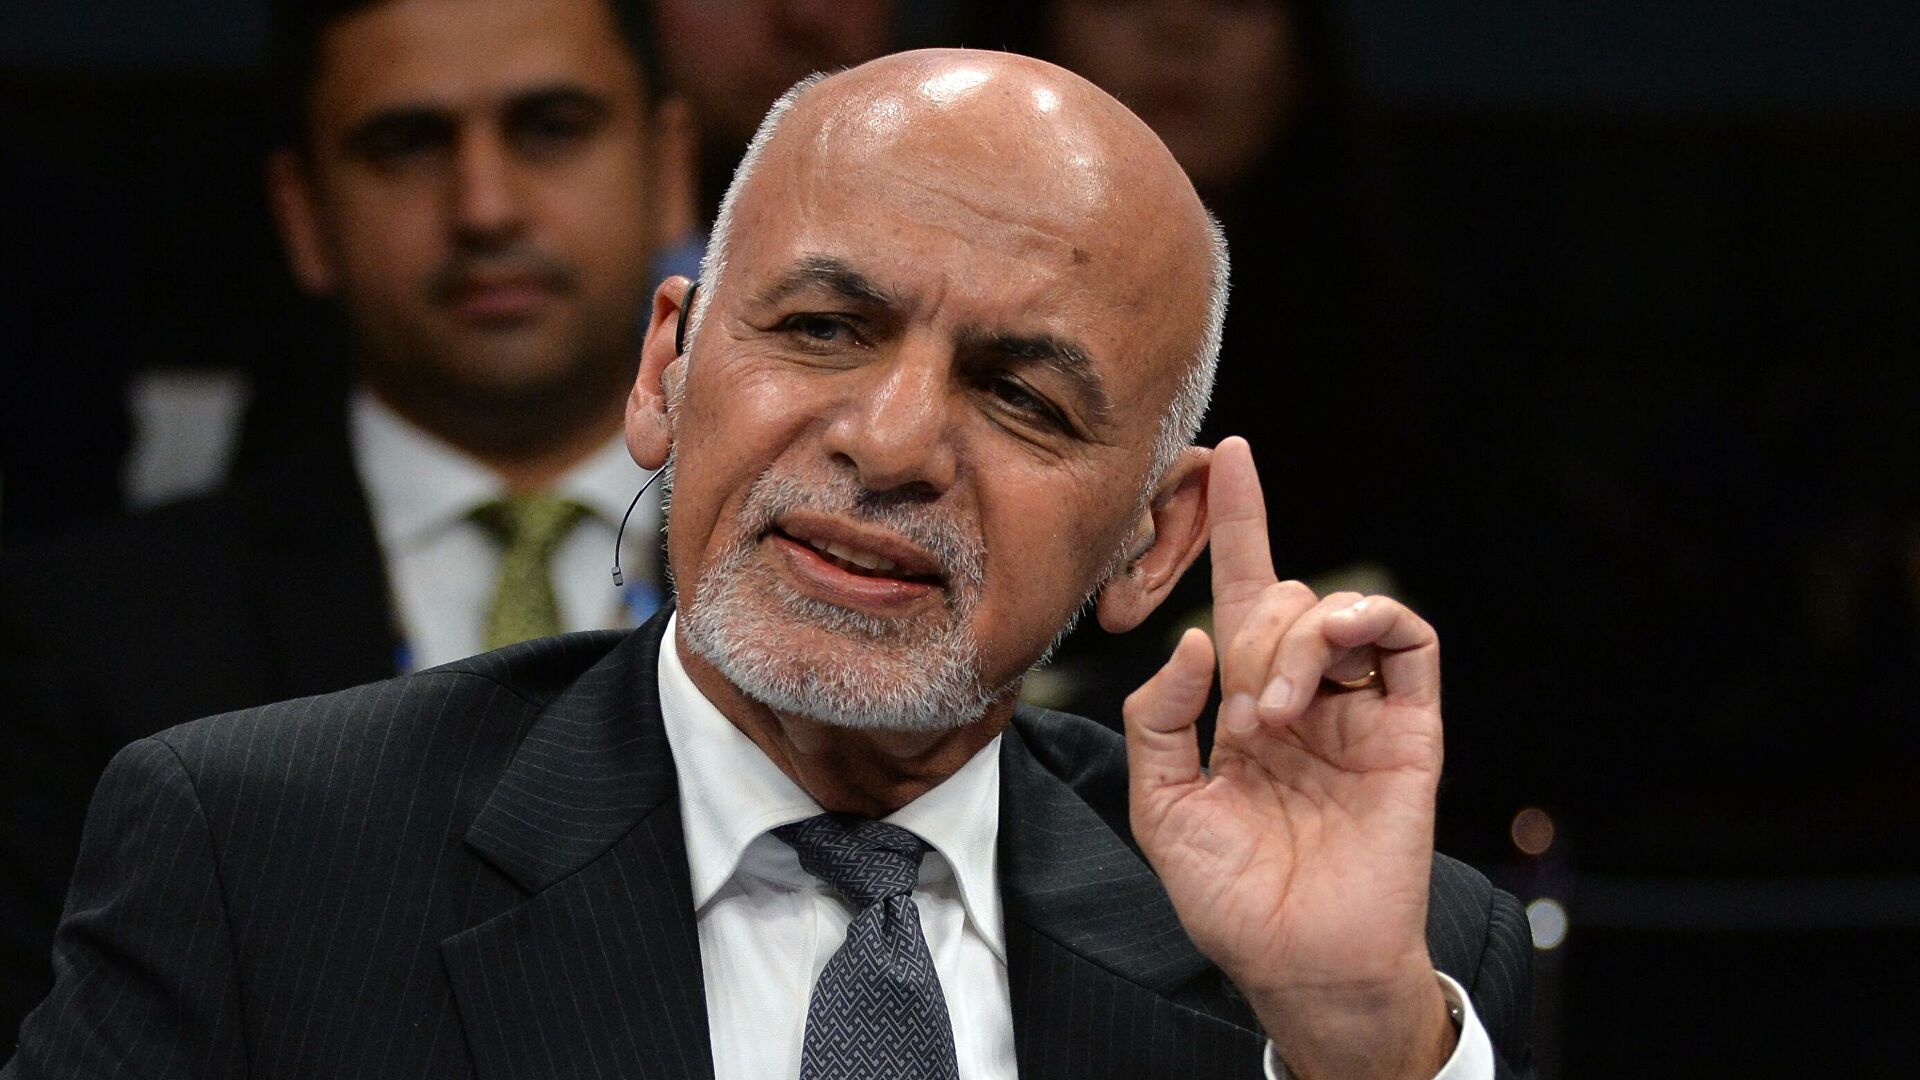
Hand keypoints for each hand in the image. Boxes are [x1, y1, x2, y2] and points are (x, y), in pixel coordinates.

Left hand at [1122, 437, 1453, 1079]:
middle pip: (1289, 600)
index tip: (1224, 459)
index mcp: (1246, 706)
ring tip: (1277, 711)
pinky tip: (1328, 663)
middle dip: (1256, 635)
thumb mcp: (1161, 804)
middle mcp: (1305, 698)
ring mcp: (1361, 712)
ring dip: (1303, 639)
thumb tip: (1196, 639)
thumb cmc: (1230, 896)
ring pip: (1346, 612)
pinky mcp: (1411, 731)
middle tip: (1244, 715)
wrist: (1299, 961)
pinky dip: (1373, 625)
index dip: (1237, 526)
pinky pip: (1413, 644)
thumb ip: (1159, 717)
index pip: (1244, 595)